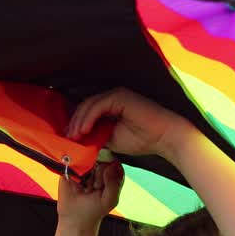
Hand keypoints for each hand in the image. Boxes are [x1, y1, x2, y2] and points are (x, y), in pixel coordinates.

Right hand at [57, 159, 123, 224]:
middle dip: (99, 176)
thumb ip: (114, 183)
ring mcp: (85, 167)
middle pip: (102, 160)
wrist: (74, 218)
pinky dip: (76, 173)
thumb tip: (110, 165)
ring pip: (88, 160)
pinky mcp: (71, 168)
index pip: (115, 163)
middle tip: (94, 188)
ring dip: (87, 176)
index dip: (110, 173)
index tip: (105, 186)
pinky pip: (74, 162)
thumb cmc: (94, 209)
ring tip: (85, 188)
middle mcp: (98, 168)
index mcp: (111, 175)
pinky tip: (77, 184)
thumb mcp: (110, 200)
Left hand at [65, 88, 197, 162]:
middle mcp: (112, 97)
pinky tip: (84, 131)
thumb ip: (97, 135)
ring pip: (89, 105)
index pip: (87, 111)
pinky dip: (89, 118)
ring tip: (75, 136)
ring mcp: (116, 95)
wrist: (165, 138)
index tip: (69, 139)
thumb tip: (79, 139)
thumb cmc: (143, 140)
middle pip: (85, 106)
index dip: (76, 124)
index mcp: (111, 106)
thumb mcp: (113, 139)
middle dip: (75, 122)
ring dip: (79, 121)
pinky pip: (98, 105)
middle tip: (69, 138)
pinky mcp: (120, 96)